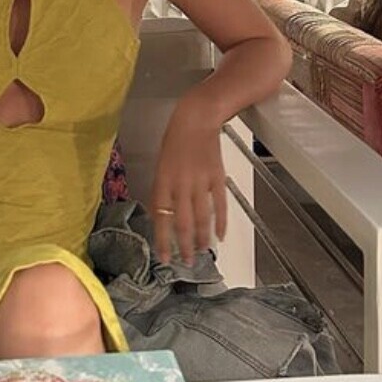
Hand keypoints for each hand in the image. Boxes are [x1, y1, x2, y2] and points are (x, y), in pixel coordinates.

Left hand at [149, 99, 227, 264]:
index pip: (161, 217)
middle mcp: (181, 185)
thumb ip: (164, 190)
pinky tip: (220, 236)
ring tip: (201, 253)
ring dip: (201, 238)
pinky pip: (220, 205)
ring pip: (201, 217)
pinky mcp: (217, 178)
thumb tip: (164, 214)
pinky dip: (220, 222)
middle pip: (182, 222)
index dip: (163, 239)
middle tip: (186, 262)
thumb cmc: (175, 140)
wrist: (197, 119)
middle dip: (183, 245)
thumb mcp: (161, 165)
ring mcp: (201, 182)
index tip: (164, 256)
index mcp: (163, 181)